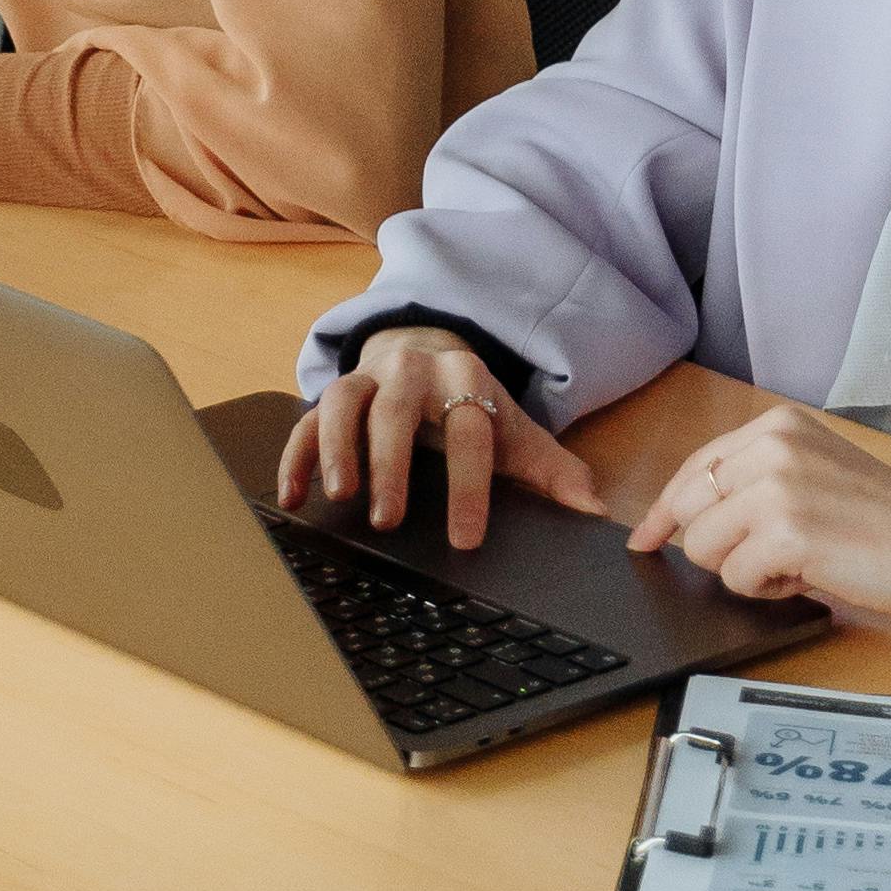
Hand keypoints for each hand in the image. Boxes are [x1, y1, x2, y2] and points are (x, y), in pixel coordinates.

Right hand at [278, 324, 602, 548]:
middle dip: (392, 464)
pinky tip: (293, 496)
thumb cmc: (472, 406)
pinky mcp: (334, 391)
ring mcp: (368, 377)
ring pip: (345, 402)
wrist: (427, 351)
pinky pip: (307, 420)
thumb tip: (596, 510)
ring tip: (341, 496)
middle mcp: (413, 370)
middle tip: (389, 520)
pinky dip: (297, 455)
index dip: (468, 486)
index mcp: (467, 378)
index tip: (465, 539)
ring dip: (339, 448)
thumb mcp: (515, 433)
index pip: (470, 430)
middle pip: (398, 410)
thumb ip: (553, 471)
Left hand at [630, 403, 890, 630]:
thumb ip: (755, 481)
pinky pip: (735, 577)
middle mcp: (770, 447)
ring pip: (703, 547)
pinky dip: (765, 589)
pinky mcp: (786, 533)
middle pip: (689, 512)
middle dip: (716, 549)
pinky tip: (807, 576)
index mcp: (776, 427)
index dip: (665, 510)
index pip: (694, 468)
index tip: (643, 537)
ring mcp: (776, 488)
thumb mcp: (814, 472)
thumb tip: (684, 518)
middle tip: (771, 558)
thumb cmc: (886, 518)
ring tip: (795, 563)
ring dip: (742, 571)